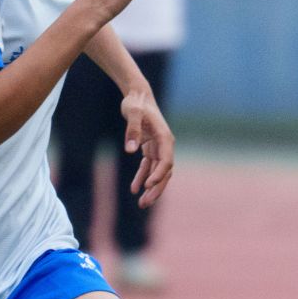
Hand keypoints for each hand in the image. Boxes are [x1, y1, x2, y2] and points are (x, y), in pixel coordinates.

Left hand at [120, 90, 174, 206]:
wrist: (137, 95)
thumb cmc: (136, 102)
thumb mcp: (132, 112)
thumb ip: (132, 131)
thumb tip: (131, 151)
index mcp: (165, 137)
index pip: (166, 162)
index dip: (158, 176)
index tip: (147, 186)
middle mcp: (165, 145)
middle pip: (164, 172)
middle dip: (156, 189)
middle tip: (145, 203)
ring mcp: (158, 147)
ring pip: (158, 173)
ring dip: (151, 188)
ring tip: (141, 203)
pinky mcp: (150, 148)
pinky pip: (148, 167)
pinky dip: (142, 178)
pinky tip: (133, 189)